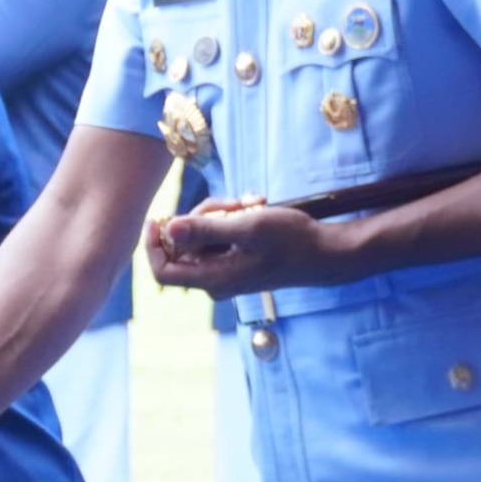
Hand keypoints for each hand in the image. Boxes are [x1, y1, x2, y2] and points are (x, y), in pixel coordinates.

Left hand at [144, 198, 333, 297]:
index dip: (153, 245)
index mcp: (213, 279)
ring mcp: (227, 269)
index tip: (160, 217)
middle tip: (232, 202)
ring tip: (251, 202)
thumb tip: (168, 229)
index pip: (162, 271)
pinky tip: (256, 207)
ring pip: (204, 234)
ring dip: (222, 212)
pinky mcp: (239, 259)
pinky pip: (222, 235)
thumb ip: (206, 229)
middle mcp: (216, 279)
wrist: (327, 253)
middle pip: (185, 245)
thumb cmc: (292, 241)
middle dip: (202, 216)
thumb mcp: (248, 228)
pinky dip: (234, 218)